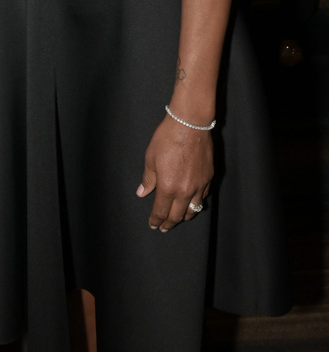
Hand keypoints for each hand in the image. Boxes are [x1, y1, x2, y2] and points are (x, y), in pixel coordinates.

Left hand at [136, 115, 212, 230]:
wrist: (190, 123)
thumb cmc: (167, 138)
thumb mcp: (151, 158)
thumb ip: (148, 179)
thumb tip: (142, 193)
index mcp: (168, 187)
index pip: (161, 211)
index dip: (156, 220)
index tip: (153, 224)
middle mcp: (185, 191)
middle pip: (178, 215)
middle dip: (169, 223)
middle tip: (164, 227)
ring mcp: (200, 185)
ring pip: (193, 209)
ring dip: (185, 216)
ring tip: (179, 219)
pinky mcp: (209, 177)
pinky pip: (203, 196)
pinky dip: (196, 202)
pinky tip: (193, 202)